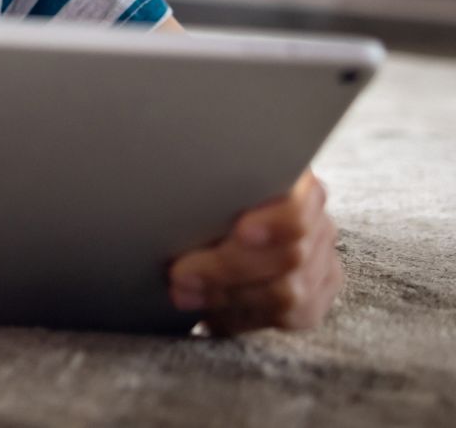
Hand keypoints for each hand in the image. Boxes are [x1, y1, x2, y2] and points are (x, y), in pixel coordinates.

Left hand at [169, 170, 341, 334]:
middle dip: (228, 268)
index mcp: (298, 185)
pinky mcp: (316, 300)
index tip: (240, 232)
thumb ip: (209, 195)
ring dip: (228, 295)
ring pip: (287, 293)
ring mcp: (322, 265)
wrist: (212, 233)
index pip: (300, 206)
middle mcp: (318, 224)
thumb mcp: (206, 191)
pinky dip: (243, 315)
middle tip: (180, 274)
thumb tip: (178, 195)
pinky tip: (210, 311)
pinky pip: (287, 317)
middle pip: (289, 255)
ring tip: (184, 292)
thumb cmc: (206, 204)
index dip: (276, 222)